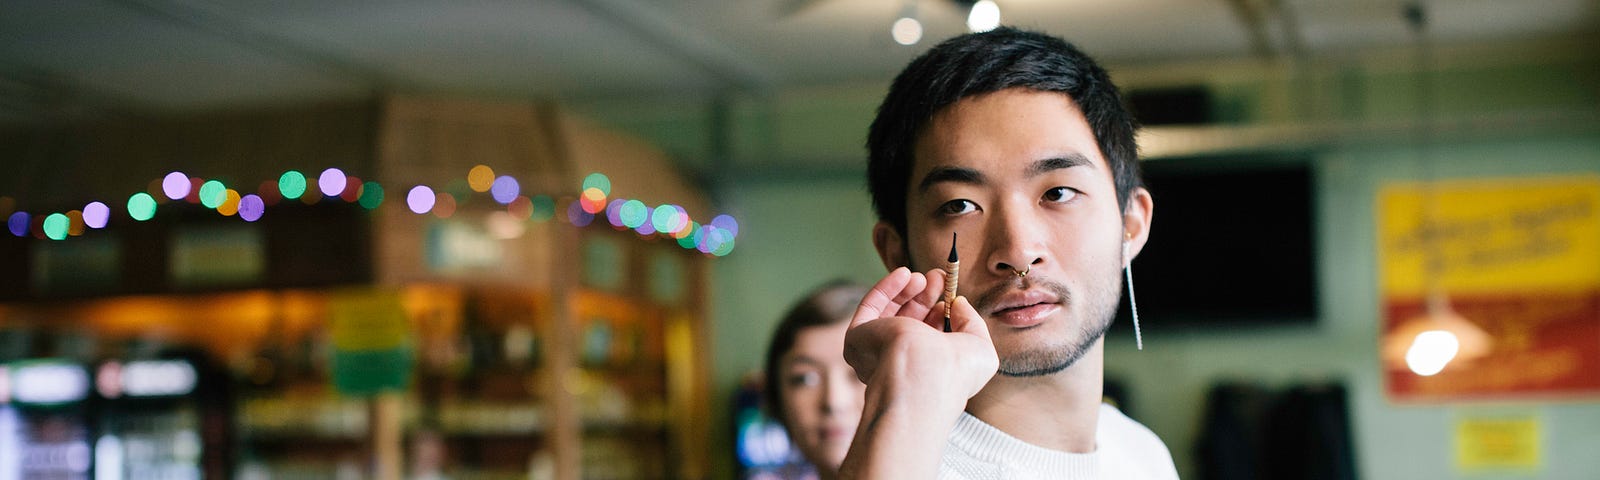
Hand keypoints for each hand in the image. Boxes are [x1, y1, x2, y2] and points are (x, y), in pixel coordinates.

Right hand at [844, 267, 998, 408]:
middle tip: (939, 276)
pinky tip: (904, 274)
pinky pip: (870, 308)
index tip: (951, 294)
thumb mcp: (979, 346)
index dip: (940, 313)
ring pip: (888, 313)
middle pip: (910, 321)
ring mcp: (877, 352)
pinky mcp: (858, 339)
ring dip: (908, 289)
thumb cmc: (955, 370)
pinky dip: (887, 287)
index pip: (928, 338)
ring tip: (924, 276)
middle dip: (926, 295)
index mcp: (924, 370)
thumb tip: (959, 303)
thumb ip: (971, 321)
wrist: (922, 373)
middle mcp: (899, 363)